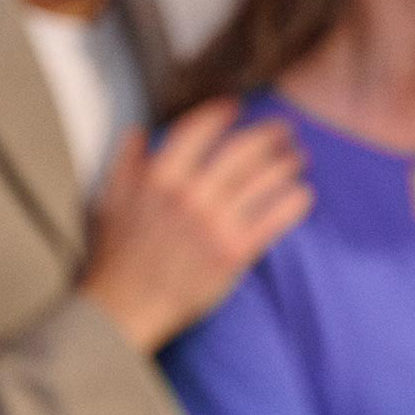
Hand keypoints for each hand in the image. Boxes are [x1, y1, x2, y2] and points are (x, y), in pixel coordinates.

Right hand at [80, 101, 313, 352]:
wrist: (124, 308)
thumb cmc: (116, 256)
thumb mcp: (110, 201)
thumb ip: (126, 163)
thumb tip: (137, 131)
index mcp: (159, 177)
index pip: (201, 128)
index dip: (223, 112)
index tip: (238, 106)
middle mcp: (190, 194)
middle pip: (245, 148)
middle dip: (272, 133)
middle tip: (286, 129)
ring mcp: (215, 222)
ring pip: (267, 178)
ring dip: (290, 163)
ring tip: (300, 158)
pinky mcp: (235, 251)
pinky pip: (277, 216)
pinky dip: (296, 200)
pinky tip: (304, 194)